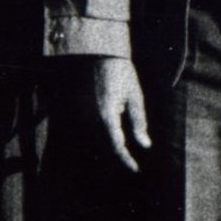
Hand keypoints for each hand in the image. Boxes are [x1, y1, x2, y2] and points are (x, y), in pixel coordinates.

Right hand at [90, 56, 152, 171]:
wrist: (97, 52)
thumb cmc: (121, 73)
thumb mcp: (135, 96)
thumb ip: (139, 122)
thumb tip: (145, 145)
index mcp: (107, 115)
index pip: (116, 145)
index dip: (125, 160)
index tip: (135, 169)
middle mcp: (90, 117)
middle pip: (103, 144)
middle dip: (116, 152)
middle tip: (130, 160)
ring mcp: (80, 113)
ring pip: (95, 136)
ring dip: (106, 142)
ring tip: (119, 143)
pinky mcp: (75, 107)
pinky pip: (88, 126)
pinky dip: (98, 131)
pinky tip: (107, 129)